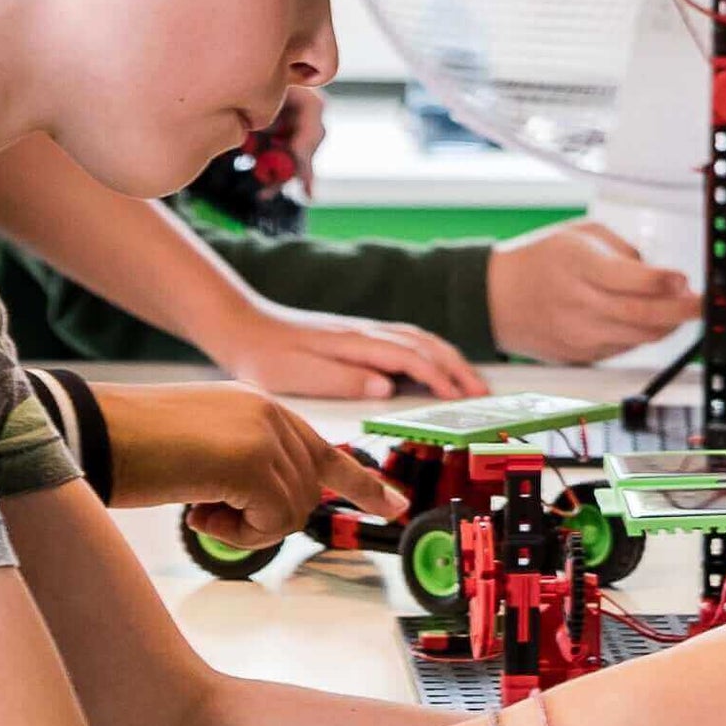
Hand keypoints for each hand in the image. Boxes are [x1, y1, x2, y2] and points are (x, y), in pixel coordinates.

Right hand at [89, 387, 395, 536]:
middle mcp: (271, 414)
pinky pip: (271, 524)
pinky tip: (195, 507)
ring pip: (291, 513)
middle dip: (264, 518)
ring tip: (195, 500)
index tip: (396, 508)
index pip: (325, 451)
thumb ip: (246, 467)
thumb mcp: (203, 451)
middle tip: (207, 507)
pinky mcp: (253, 462)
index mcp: (259, 408)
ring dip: (244, 526)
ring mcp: (265, 435)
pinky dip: (235, 533)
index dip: (362, 485)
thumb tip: (276, 504)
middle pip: (306, 495)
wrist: (89, 433)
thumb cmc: (130, 447)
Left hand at [215, 300, 479, 399]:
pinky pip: (408, 339)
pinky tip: (435, 365)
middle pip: (426, 344)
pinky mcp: (359, 335)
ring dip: (451, 359)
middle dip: (459, 368)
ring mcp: (364, 330)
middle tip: (484, 395)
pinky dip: (432, 352)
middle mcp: (366, 332)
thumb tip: (388, 388)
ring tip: (472, 383)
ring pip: (420, 339)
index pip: (411, 358)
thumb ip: (343, 380)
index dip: (440, 379)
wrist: (240, 326)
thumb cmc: (264, 357)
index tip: (463, 399)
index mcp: (356, 343)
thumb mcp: (297, 376)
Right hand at [487, 218, 700, 362]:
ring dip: (669, 324)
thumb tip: (664, 276)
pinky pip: (626, 347)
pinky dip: (644, 334)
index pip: (628, 280)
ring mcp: (579, 334)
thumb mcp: (579, 235)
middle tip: (705, 304)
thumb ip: (623, 250)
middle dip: (683, 311)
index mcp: (576, 266)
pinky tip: (649, 319)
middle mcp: (578, 304)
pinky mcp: (581, 355)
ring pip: (641, 337)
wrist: (495, 299)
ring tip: (683, 309)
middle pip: (643, 315)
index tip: (685, 280)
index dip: (663, 282)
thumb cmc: (540, 261)